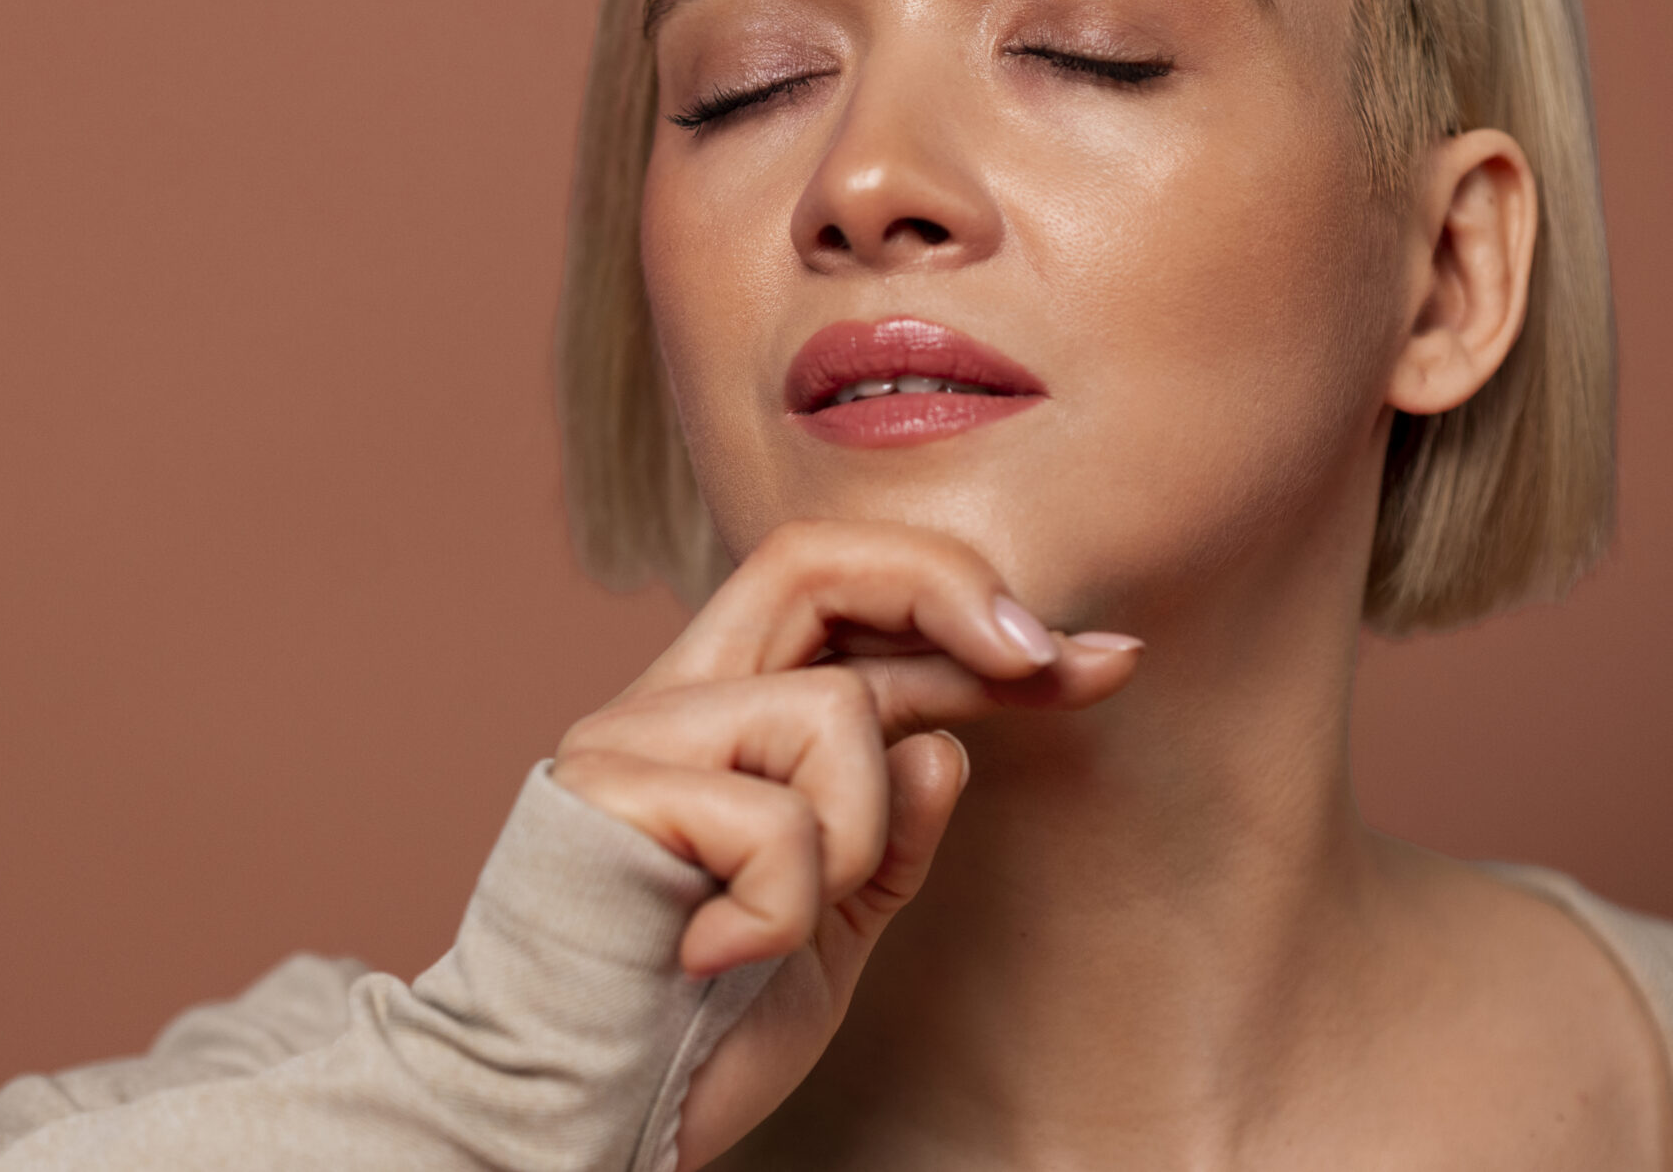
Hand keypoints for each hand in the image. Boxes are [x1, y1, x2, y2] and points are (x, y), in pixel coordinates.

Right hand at [547, 520, 1141, 1168]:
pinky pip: (776, 820)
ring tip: (778, 931)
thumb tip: (946, 745)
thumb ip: (883, 834)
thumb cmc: (686, 1030)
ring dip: (855, 838)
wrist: (567, 1114)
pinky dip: (783, 911)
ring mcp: (629, 738)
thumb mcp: (826, 923)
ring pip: (829, 710)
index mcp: (719, 719)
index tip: (1106, 663)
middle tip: (1039, 663)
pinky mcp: (605, 793)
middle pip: (809, 557)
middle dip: (949, 590)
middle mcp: (668, 701)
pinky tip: (720, 956)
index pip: (846, 604)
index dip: (982, 614)